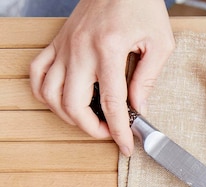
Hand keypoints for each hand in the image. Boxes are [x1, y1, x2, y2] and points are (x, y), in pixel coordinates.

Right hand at [30, 0, 174, 155]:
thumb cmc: (142, 5)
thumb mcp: (160, 43)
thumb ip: (148, 78)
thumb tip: (139, 108)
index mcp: (108, 50)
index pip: (111, 103)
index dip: (119, 131)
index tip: (126, 146)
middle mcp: (80, 49)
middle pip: (73, 105)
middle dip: (91, 129)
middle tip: (110, 132)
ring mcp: (64, 46)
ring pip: (50, 94)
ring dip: (67, 116)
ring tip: (90, 120)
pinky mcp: (57, 42)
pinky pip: (37, 73)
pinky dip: (45, 93)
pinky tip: (63, 100)